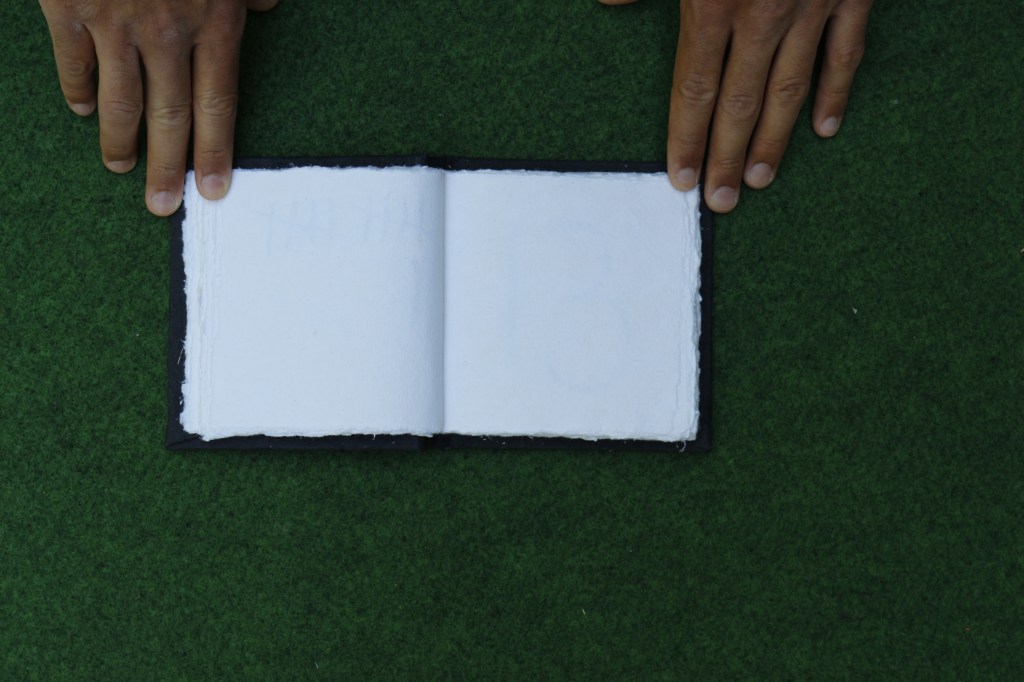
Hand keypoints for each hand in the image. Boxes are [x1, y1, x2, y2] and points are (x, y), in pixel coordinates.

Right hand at [39, 0, 278, 215]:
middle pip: (169, 117)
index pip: (219, 103)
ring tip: (122, 168)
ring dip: (120, 143)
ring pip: (119, 102)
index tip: (212, 190)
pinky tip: (85, 112)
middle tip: (163, 205)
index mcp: (214, 19)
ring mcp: (115, 21)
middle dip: (166, 168)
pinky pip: (74, 65)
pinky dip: (79, 93)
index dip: (215, 152)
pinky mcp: (69, 6)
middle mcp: (167, 30)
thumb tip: (268, 7)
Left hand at [599, 0, 872, 212]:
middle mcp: (764, 13)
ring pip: (791, 88)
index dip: (687, 137)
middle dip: (729, 156)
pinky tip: (825, 128)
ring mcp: (813, 4)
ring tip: (762, 181)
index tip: (682, 178)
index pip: (696, 88)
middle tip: (722, 202)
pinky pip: (846, 51)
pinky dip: (836, 90)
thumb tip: (606, 0)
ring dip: (776, 139)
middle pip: (741, 103)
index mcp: (714, 1)